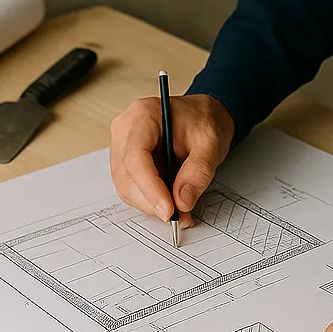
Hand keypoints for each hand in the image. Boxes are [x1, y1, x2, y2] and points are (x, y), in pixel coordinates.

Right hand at [110, 92, 233, 227]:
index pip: (136, 157)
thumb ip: (198, 172)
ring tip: (180, 210)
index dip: (151, 188)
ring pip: (126, 187)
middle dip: (153, 201)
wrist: (202, 116)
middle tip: (181, 215)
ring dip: (152, 205)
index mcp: (142, 115)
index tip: (169, 210)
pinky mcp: (125, 162)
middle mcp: (125, 130)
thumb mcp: (211, 142)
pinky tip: (170, 202)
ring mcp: (121, 146)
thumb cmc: (204, 120)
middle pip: (127, 176)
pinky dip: (151, 201)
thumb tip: (182, 202)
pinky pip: (131, 188)